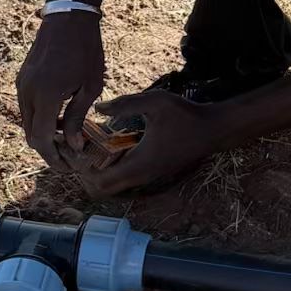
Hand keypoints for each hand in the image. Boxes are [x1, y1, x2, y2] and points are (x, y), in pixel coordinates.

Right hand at [17, 12, 104, 170]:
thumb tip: (73, 146)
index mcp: (44, 96)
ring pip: (27, 123)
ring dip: (44, 135)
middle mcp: (27, 92)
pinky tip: (61, 120)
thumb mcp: (89, 86)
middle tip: (70, 158)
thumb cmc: (86, 49)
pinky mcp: (22, 78)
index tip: (68, 167)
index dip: (54, 158)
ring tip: (69, 140)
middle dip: (49, 151)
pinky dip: (41, 120)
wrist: (69, 16)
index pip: (41, 140)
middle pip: (31, 135)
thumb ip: (77, 118)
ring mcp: (21, 84)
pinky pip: (27, 108)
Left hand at [77, 90, 220, 195]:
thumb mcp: (156, 102)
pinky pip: (124, 177)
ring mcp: (148, 175)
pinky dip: (111, 166)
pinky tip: (110, 143)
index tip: (77, 147)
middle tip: (80, 146)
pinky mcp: (152, 171)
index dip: (82, 169)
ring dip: (98, 169)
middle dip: (85, 171)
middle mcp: (141, 175)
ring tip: (91, 144)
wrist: (213, 130)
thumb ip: (126, 103)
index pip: (99, 181)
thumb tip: (98, 108)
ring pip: (113, 184)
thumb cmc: (186, 115)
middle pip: (102, 188)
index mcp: (139, 163)